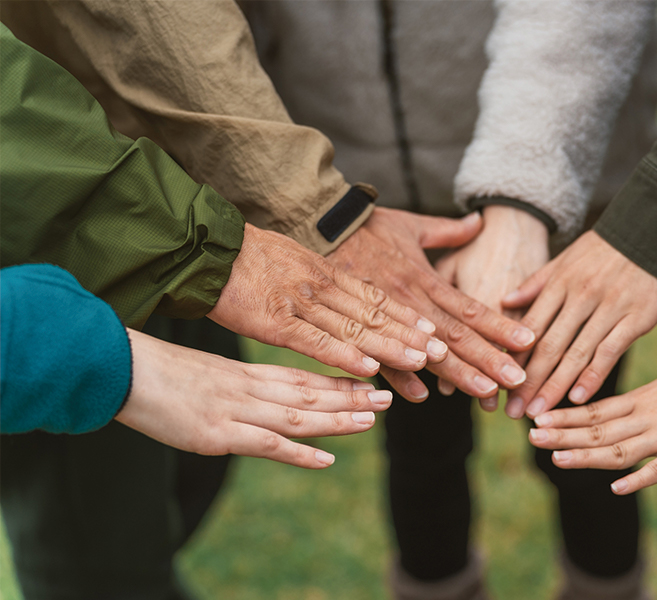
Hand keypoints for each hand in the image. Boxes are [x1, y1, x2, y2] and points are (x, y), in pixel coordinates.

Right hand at [115, 329, 392, 468]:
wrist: (120, 369)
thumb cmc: (156, 372)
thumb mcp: (204, 374)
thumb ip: (233, 384)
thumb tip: (250, 392)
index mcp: (245, 374)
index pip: (301, 375)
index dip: (336, 379)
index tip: (367, 380)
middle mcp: (249, 389)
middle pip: (309, 392)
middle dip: (350, 397)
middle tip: (389, 397)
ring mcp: (236, 410)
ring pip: (298, 414)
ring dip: (337, 419)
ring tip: (372, 420)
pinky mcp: (218, 434)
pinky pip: (267, 443)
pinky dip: (300, 452)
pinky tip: (327, 459)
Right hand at [208, 223, 442, 380]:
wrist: (208, 248)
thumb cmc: (250, 255)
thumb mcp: (298, 258)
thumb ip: (326, 275)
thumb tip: (346, 288)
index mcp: (329, 273)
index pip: (378, 298)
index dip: (409, 316)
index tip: (437, 331)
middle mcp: (322, 287)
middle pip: (375, 314)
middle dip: (412, 334)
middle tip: (445, 352)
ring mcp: (301, 303)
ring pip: (354, 328)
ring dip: (390, 347)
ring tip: (422, 362)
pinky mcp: (276, 322)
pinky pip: (316, 341)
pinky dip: (344, 355)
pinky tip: (368, 369)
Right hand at [329, 207, 536, 401]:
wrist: (319, 223)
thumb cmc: (368, 226)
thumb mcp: (411, 226)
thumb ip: (448, 231)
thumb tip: (480, 221)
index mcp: (425, 278)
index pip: (470, 307)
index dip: (500, 325)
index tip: (528, 342)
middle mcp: (410, 298)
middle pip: (456, 334)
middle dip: (488, 359)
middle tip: (517, 380)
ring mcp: (384, 314)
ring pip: (425, 349)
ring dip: (455, 373)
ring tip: (484, 393)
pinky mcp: (357, 324)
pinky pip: (380, 354)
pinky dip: (399, 375)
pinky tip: (421, 395)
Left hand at [502, 231, 656, 417]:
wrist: (655, 231)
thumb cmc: (606, 249)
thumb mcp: (567, 258)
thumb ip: (537, 283)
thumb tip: (505, 301)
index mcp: (560, 282)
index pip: (530, 327)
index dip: (514, 358)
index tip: (500, 384)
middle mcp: (580, 296)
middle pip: (549, 346)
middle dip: (529, 382)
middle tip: (514, 412)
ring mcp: (609, 308)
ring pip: (576, 353)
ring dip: (555, 386)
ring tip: (540, 413)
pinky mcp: (637, 318)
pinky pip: (610, 351)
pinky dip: (593, 376)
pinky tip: (578, 398)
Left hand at [527, 359, 656, 493]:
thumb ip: (637, 401)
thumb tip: (611, 411)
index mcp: (640, 399)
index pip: (594, 410)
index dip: (565, 417)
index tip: (538, 419)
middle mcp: (646, 417)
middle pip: (598, 429)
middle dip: (563, 435)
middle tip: (531, 437)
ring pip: (620, 448)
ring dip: (586, 455)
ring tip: (557, 459)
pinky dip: (638, 478)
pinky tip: (616, 486)